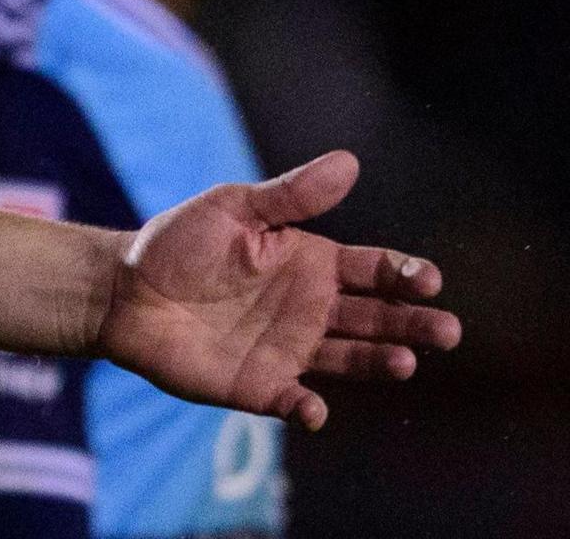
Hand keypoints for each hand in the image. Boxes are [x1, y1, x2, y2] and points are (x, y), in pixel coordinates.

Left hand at [97, 150, 460, 431]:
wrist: (124, 290)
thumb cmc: (178, 243)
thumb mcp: (234, 208)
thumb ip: (290, 195)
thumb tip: (348, 162)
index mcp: (312, 264)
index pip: (374, 271)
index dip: (404, 275)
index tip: (427, 280)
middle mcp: (311, 310)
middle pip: (377, 319)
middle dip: (414, 324)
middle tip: (447, 331)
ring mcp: (289, 349)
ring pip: (350, 360)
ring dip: (380, 363)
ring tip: (406, 362)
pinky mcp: (259, 385)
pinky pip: (292, 401)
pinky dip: (306, 409)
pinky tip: (315, 410)